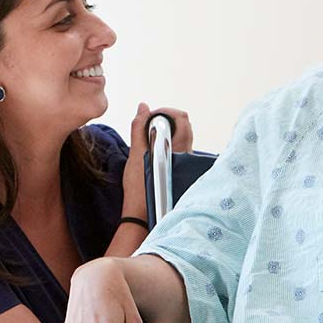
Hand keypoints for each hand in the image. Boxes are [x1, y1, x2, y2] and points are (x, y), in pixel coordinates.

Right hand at [122, 103, 192, 219]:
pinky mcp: (181, 170)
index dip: (164, 112)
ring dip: (165, 131)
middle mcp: (187, 155)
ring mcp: (185, 164)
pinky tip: (152, 152)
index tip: (149, 118)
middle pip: (183, 125)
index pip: (181, 118)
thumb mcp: (135, 153)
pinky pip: (177, 148)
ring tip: (149, 138)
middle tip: (149, 125)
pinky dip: (166, 143)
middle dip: (166, 119)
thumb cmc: (138, 188)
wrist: (141, 214)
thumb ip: (139, 127)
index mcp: (178, 149)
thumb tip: (143, 107)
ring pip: (180, 136)